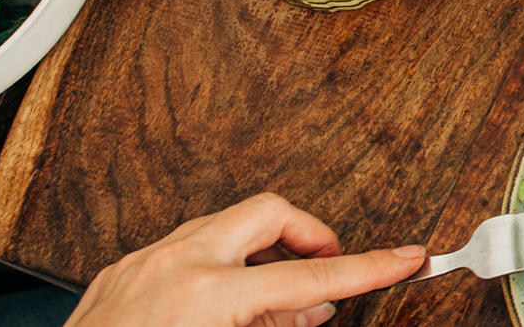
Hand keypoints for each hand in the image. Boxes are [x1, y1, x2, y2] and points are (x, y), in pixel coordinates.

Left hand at [64, 193, 425, 326]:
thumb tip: (313, 311)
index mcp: (208, 296)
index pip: (312, 277)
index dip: (368, 268)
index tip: (405, 257)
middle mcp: (175, 265)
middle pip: (268, 212)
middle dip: (308, 233)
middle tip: (329, 268)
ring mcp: (142, 263)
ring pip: (222, 225)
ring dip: (258, 250)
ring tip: (273, 299)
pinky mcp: (117, 274)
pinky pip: (182, 248)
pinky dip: (215, 265)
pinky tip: (220, 306)